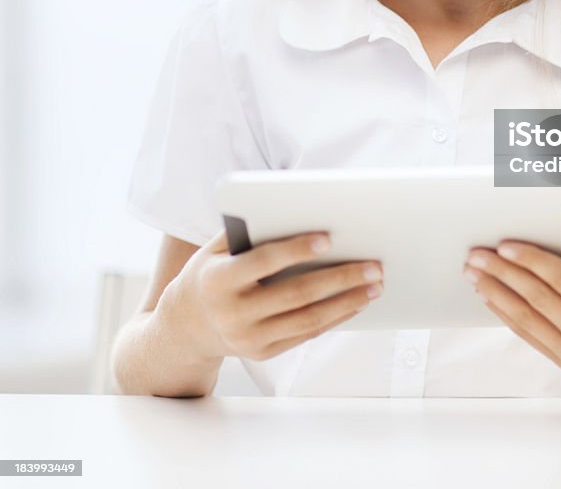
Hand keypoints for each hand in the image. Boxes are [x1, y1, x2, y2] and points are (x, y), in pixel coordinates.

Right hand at [159, 230, 383, 363]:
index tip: (328, 237)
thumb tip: (296, 209)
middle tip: (373, 264)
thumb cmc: (210, 274)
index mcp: (219, 280)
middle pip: (296, 294)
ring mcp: (249, 338)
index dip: (296, 250)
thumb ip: (248, 231)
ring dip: (347, 301)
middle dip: (339, 278)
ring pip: (307, 320)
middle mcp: (233, 313)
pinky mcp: (263, 353)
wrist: (183, 327)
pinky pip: (306, 334)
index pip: (264, 262)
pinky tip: (357, 302)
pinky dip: (335, 318)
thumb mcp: (214, 249)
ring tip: (375, 284)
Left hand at [462, 227, 560, 386]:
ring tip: (472, 273)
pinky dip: (506, 315)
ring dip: (496, 294)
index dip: (532, 262)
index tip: (506, 245)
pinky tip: (490, 297)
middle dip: (502, 274)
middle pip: (537, 300)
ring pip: (526, 321)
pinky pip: (530, 336)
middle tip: (476, 254)